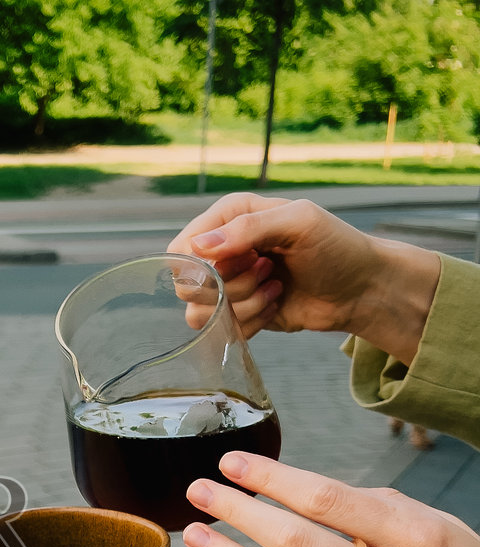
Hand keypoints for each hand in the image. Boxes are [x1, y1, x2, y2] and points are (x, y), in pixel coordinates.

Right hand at [168, 193, 440, 365]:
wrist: (362, 289)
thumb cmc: (337, 247)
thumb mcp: (299, 223)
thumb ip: (248, 229)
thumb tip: (198, 247)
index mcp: (230, 217)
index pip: (184, 247)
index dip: (208, 261)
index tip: (250, 256)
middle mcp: (223, 249)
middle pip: (190, 283)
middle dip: (232, 284)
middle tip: (268, 270)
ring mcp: (228, 284)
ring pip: (202, 311)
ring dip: (243, 305)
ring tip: (275, 289)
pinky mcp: (238, 312)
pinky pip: (221, 329)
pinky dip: (251, 322)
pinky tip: (276, 304)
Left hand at [181, 453, 479, 546]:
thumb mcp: (447, 535)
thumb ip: (383, 511)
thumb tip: (312, 492)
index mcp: (419, 539)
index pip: (327, 499)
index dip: (272, 478)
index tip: (235, 465)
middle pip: (294, 540)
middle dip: (237, 511)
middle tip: (199, 491)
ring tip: (199, 535)